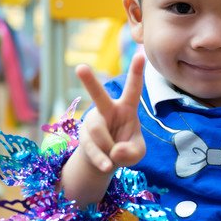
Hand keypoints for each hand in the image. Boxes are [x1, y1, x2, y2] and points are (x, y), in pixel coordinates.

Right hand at [76, 53, 145, 173]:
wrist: (105, 161)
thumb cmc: (125, 149)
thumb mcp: (137, 152)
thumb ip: (132, 152)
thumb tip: (115, 151)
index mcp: (126, 108)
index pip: (133, 89)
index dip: (136, 73)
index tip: (140, 54)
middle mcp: (107, 110)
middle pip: (98, 96)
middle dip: (89, 82)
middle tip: (80, 67)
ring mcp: (92, 123)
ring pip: (97, 130)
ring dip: (108, 147)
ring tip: (114, 157)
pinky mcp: (82, 137)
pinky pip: (91, 147)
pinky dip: (101, 159)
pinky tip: (106, 166)